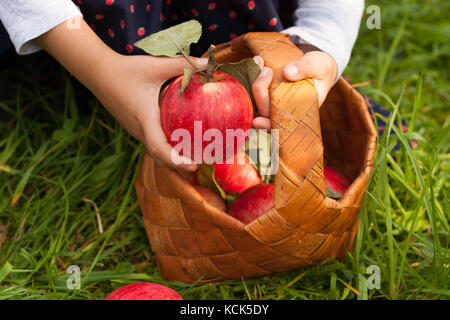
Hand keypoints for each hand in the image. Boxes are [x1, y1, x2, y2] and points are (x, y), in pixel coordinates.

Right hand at [36, 17, 207, 171]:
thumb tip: (206, 62)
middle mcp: (140, 130)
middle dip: (179, 164)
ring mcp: (135, 130)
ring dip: (172, 157)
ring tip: (194, 155)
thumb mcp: (156, 66)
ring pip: (155, 151)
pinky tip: (180, 139)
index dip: (176, 161)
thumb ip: (181, 65)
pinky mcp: (134, 126)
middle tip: (201, 163)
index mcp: (146, 119)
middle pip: (160, 157)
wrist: (97, 71)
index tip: (193, 166)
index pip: (160, 149)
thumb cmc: (126, 69)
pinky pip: (152, 142)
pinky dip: (166, 148)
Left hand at [250, 49, 337, 129]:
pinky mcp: (268, 92)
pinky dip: (253, 75)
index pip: (281, 124)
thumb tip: (287, 73)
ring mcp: (275, 102)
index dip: (267, 126)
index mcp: (301, 111)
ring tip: (258, 60)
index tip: (257, 121)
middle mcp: (285, 110)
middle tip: (267, 69)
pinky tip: (258, 60)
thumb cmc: (321, 69)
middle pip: (265, 110)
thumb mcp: (320, 65)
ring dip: (254, 82)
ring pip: (257, 100)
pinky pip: (256, 89)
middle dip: (260, 89)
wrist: (318, 65)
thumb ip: (306, 67)